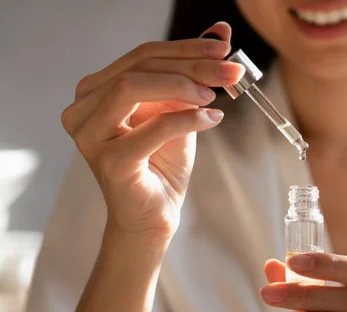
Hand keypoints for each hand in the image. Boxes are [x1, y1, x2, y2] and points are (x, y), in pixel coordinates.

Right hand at [60, 22, 244, 236]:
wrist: (155, 213)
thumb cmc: (163, 162)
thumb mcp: (179, 109)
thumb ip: (190, 72)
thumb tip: (219, 30)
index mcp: (96, 90)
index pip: (142, 55)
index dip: (185, 48)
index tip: (224, 46)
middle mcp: (83, 108)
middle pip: (139, 67)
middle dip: (191, 64)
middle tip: (230, 70)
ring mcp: (90, 135)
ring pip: (133, 87)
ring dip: (183, 86)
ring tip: (214, 97)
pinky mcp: (110, 161)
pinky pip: (154, 128)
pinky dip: (188, 119)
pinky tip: (212, 119)